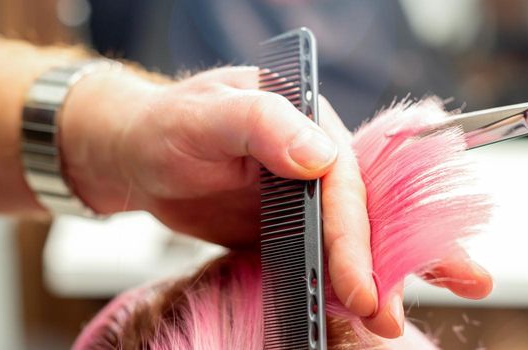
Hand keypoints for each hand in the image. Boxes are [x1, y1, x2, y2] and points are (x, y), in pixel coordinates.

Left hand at [59, 66, 490, 337]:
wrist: (137, 153)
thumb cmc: (165, 125)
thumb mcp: (205, 116)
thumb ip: (262, 123)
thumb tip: (319, 157)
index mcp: (308, 121)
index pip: (344, 182)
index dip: (354, 236)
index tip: (358, 286)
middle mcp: (316, 158)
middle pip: (363, 213)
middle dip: (384, 264)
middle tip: (390, 318)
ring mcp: (305, 195)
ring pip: (350, 239)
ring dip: (373, 280)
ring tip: (385, 324)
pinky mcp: (291, 226)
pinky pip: (321, 257)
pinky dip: (339, 285)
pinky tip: (350, 313)